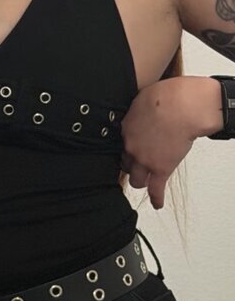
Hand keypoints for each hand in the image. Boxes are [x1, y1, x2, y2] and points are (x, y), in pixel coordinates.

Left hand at [118, 76, 216, 209]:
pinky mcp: (161, 169)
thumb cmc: (165, 97)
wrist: (180, 107)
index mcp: (125, 129)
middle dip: (132, 165)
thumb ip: (138, 111)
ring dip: (142, 180)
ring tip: (146, 182)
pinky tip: (157, 203)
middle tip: (137, 166)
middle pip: (126, 164)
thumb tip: (142, 112)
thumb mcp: (142, 99)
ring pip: (137, 180)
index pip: (121, 145)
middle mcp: (131, 147)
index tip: (129, 150)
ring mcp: (145, 160)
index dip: (127, 148)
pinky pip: (156, 189)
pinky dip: (156, 198)